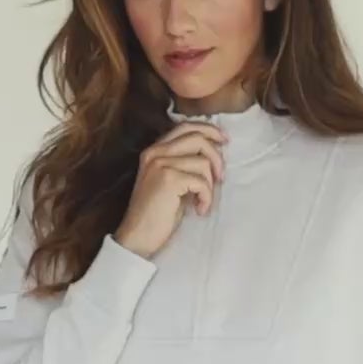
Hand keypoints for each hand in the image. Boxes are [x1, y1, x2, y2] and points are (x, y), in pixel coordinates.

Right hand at [115, 119, 227, 260]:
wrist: (137, 236)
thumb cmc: (156, 213)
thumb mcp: (169, 181)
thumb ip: (183, 163)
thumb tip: (212, 155)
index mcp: (154, 150)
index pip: (185, 127)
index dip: (209, 130)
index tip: (224, 141)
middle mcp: (155, 153)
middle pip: (197, 138)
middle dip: (216, 156)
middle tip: (220, 177)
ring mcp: (161, 165)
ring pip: (203, 162)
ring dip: (210, 185)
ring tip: (203, 201)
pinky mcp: (169, 180)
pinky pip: (202, 182)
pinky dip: (206, 198)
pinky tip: (199, 209)